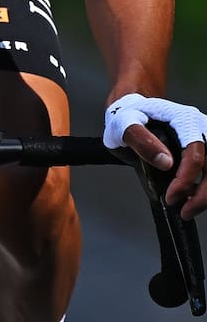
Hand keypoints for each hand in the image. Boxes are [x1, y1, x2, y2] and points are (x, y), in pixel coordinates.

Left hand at [104, 93, 206, 217]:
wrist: (130, 110)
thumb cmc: (127, 116)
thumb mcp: (123, 124)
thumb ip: (141, 140)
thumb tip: (165, 162)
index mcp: (182, 119)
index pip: (194, 153)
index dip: (185, 179)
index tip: (171, 197)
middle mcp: (199, 126)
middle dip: (203, 194)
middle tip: (184, 211)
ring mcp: (204, 137)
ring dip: (206, 194)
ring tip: (188, 209)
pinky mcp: (204, 148)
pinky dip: (205, 187)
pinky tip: (191, 197)